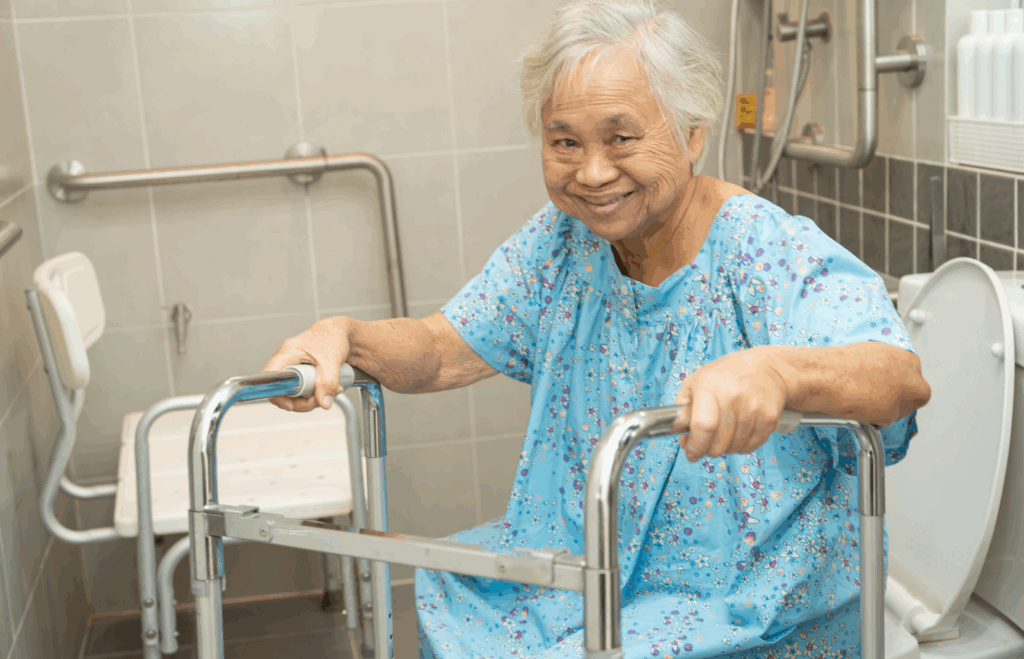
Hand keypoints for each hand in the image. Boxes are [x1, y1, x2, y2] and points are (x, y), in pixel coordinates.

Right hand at [263, 317, 350, 412]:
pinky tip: (330, 388)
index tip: (291, 405)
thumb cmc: (332, 337)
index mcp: (287, 353)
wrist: (341, 333)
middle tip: (322, 397)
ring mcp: (294, 370)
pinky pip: (304, 392)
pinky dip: (317, 395)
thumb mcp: (332, 360)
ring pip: (295, 395)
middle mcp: (287, 362)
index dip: (277, 395)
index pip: (270, 379)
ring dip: (314, 398)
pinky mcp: (302, 376)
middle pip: (284, 392)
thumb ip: (328, 382)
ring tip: (332, 389)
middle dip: (304, 400)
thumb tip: (324, 403)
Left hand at [673, 347, 791, 462]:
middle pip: (718, 444)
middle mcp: (733, 397)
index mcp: (710, 387)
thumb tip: (676, 431)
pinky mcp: (769, 419)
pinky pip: (751, 447)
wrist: (766, 369)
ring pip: (734, 448)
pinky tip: (738, 433)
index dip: (695, 446)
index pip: (703, 426)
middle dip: (708, 450)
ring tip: (723, 434)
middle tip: (705, 444)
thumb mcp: (696, 382)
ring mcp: (754, 409)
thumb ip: (682, 408)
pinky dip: (741, 446)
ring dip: (725, 448)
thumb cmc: (725, 376)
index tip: (690, 452)